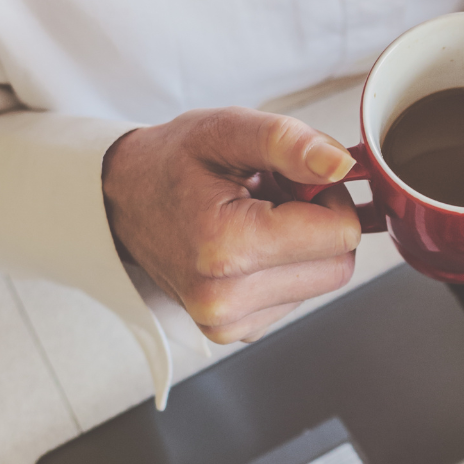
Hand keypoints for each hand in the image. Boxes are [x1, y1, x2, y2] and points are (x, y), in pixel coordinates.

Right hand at [102, 107, 359, 343]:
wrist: (122, 201)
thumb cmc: (172, 164)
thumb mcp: (225, 131)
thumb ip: (288, 142)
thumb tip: (342, 163)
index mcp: (227, 248)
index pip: (341, 235)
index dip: (330, 198)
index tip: (295, 181)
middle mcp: (225, 299)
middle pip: (338, 267)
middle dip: (320, 225)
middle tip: (275, 197)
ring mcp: (227, 322)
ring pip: (321, 284)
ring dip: (301, 247)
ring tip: (254, 219)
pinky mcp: (233, 331)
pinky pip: (296, 299)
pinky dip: (283, 269)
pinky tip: (248, 245)